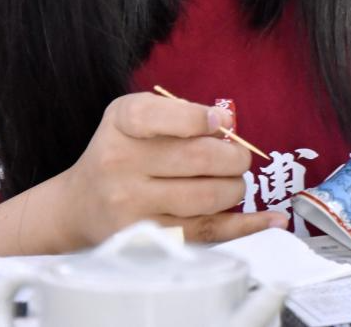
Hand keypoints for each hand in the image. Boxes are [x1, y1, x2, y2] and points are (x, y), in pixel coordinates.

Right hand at [54, 92, 285, 248]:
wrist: (80, 206)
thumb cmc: (121, 152)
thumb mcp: (136, 117)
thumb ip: (180, 113)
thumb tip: (229, 124)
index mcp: (122, 124)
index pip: (157, 116)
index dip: (196, 118)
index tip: (222, 122)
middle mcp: (120, 163)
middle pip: (198, 159)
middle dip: (234, 158)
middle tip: (238, 158)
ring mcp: (132, 205)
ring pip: (207, 197)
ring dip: (235, 188)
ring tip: (232, 183)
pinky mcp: (149, 238)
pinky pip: (208, 231)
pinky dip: (246, 225)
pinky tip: (270, 219)